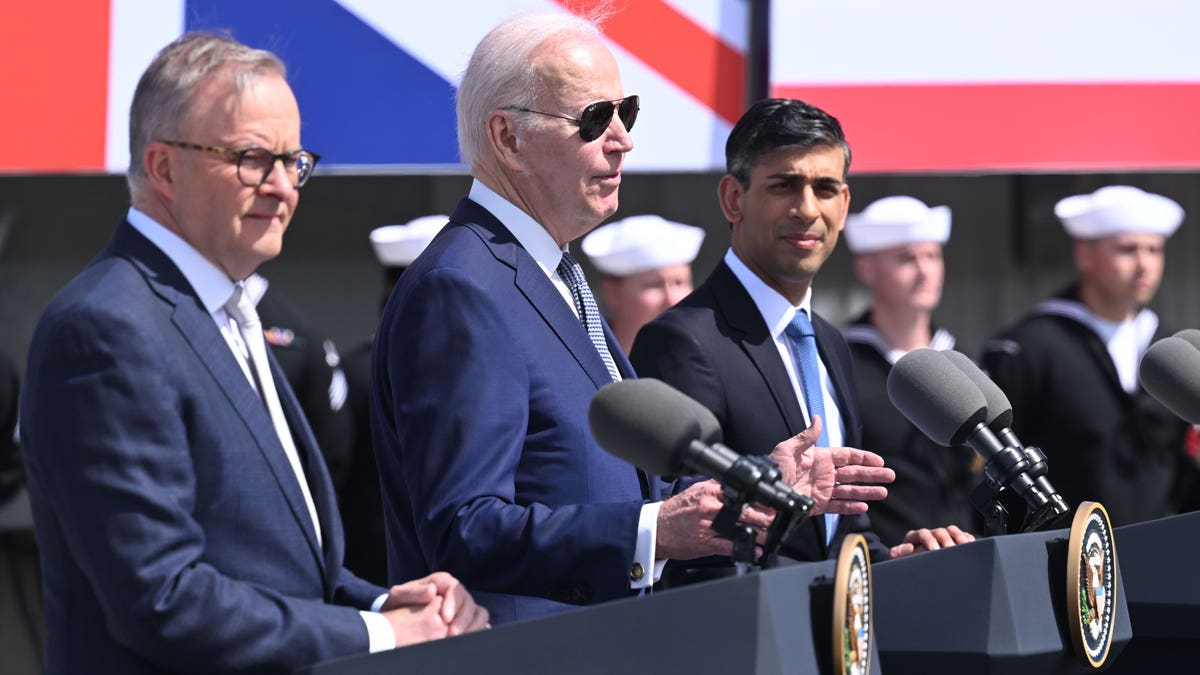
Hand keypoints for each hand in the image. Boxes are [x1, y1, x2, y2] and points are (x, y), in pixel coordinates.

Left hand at [382, 572, 489, 641]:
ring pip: (479, 612)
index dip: (453, 602)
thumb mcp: (399, 596)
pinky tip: (467, 641)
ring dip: (472, 626)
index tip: (445, 618)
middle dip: (463, 619)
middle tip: (452, 634)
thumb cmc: (398, 604)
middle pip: (468, 602)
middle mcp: (455, 592)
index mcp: (441, 582)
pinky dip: (477, 631)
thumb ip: (412, 592)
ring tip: (459, 639)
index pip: (454, 588)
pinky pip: (480, 623)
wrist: (397, 615)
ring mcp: (462, 606)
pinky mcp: (466, 619)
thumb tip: (432, 591)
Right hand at [655, 479, 773, 559]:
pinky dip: (745, 549)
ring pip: (741, 529)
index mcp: (710, 491)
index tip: (774, 504)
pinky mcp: (705, 543)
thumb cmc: (678, 511)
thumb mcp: (697, 490)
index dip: (761, 500)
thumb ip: (718, 488)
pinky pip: (729, 546)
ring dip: (760, 534)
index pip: (742, 493)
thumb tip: (739, 487)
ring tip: (771, 537)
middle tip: (778, 521)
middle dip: (765, 518)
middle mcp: (710, 507)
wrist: (658, 528)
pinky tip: (756, 551)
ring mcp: (708, 526)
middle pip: (746, 511)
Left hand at [769, 416, 894, 514]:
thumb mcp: (786, 450)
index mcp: (818, 458)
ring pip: (849, 490)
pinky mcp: (817, 505)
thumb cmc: (772, 470)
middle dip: (872, 475)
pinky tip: (864, 506)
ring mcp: (821, 490)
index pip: (846, 456)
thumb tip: (818, 418)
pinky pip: (837, 507)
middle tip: (890, 476)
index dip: (864, 458)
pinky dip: (850, 507)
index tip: (879, 461)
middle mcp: (823, 474)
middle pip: (853, 473)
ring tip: (883, 493)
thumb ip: (806, 437)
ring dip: (866, 491)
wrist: (761, 495)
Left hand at [887, 525, 974, 558]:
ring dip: (960, 537)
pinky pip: (962, 536)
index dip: (929, 540)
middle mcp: (929, 535)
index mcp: (915, 537)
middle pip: (940, 531)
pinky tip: (972, 545)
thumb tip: (909, 548)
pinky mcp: (952, 542)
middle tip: (952, 549)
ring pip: (952, 531)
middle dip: (947, 540)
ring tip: (966, 545)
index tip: (935, 550)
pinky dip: (967, 540)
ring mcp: (941, 538)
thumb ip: (898, 554)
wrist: (910, 569)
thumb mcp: (896, 560)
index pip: (923, 534)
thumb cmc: (903, 565)